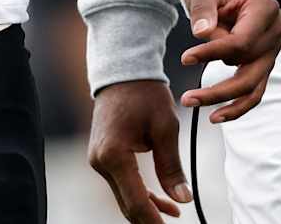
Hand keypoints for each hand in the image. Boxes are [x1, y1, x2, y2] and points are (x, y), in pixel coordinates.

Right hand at [88, 79, 192, 222]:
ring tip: (174, 214)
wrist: (122, 71)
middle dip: (150, 219)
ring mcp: (98, 160)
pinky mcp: (102, 156)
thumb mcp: (165, 128)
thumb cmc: (145, 94)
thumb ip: (171, 166)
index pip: (136, 201)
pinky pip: (121, 183)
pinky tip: (160, 201)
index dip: (154, 221)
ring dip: (147, 207)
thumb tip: (182, 199)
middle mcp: (100, 161)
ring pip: (124, 196)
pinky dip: (139, 193)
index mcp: (114, 155)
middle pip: (127, 204)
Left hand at [176, 0, 280, 122]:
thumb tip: (201, 33)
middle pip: (248, 67)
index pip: (241, 42)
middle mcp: (276, 31)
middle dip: (218, 86)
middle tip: (186, 98)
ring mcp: (272, 49)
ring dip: (225, 100)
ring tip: (196, 106)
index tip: (185, 59)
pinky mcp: (263, 62)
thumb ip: (203, 10)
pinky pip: (254, 90)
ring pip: (253, 85)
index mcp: (266, 9)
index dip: (213, 54)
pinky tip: (217, 116)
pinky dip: (238, 106)